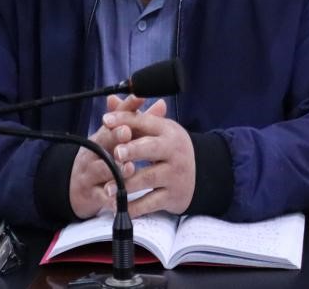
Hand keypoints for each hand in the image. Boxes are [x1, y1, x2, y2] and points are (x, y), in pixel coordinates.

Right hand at [68, 95, 140, 218]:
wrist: (76, 187)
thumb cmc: (102, 158)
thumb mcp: (117, 139)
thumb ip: (140, 123)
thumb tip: (161, 103)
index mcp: (101, 137)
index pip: (112, 121)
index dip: (121, 115)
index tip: (132, 107)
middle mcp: (94, 152)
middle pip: (103, 142)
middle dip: (115, 137)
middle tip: (127, 133)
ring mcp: (90, 173)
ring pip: (101, 169)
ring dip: (116, 168)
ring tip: (129, 168)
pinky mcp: (91, 195)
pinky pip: (101, 197)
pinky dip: (111, 198)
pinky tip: (119, 199)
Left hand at [102, 99, 195, 216]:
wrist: (203, 172)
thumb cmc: (170, 148)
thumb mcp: (157, 129)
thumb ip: (132, 117)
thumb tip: (110, 101)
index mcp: (167, 131)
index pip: (145, 122)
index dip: (125, 120)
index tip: (106, 121)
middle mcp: (173, 151)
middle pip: (151, 149)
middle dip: (133, 150)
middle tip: (116, 152)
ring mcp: (174, 174)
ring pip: (149, 178)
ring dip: (127, 183)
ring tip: (108, 187)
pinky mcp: (173, 195)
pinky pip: (152, 202)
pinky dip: (135, 206)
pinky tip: (120, 206)